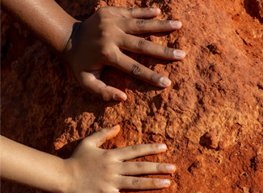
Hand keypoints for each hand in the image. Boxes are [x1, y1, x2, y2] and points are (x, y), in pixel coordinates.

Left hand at [63, 7, 185, 100]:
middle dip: (164, 52)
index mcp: (107, 55)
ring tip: (179, 25)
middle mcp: (111, 37)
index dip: (151, 77)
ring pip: (141, 25)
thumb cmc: (80, 65)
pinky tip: (159, 11)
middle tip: (182, 55)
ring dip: (161, 25)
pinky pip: (131, 12)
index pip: (134, 68)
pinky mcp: (111, 12)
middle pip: (143, 46)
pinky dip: (145, 12)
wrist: (68, 38)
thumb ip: (103, 93)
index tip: (167, 83)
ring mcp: (111, 22)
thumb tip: (123, 97)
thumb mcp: (86, 83)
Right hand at [64, 126, 174, 192]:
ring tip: (168, 183)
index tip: (164, 147)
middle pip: (140, 167)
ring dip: (152, 183)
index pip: (135, 150)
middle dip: (158, 167)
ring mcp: (111, 182)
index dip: (150, 148)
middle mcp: (114, 168)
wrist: (62, 176)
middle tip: (174, 168)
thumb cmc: (76, 159)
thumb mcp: (88, 142)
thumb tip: (118, 126)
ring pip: (136, 183)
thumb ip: (103, 133)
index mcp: (111, 155)